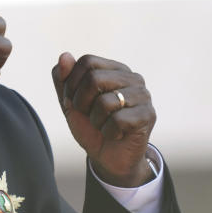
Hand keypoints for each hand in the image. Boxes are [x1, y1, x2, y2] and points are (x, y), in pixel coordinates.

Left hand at [52, 53, 155, 187]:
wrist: (107, 157)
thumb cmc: (90, 126)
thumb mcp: (70, 102)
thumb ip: (63, 79)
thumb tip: (64, 55)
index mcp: (114, 69)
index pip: (87, 61)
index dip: (72, 84)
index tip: (74, 101)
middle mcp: (132, 78)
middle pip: (94, 78)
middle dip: (81, 103)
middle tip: (89, 115)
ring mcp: (143, 95)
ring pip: (105, 102)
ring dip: (95, 120)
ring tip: (104, 125)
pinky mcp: (148, 115)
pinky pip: (117, 121)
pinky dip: (108, 132)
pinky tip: (116, 134)